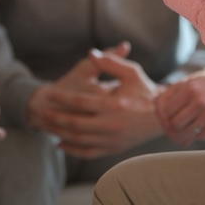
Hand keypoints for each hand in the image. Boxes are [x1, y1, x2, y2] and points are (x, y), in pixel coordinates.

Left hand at [31, 47, 162, 158]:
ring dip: (60, 133)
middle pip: (76, 123)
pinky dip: (73, 150)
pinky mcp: (114, 149)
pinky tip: (60, 143)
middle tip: (40, 112)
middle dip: (55, 118)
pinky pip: (88, 153)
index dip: (62, 97)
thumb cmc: (146, 90)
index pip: (81, 102)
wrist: (164, 117)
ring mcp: (113, 140)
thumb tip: (92, 52)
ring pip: (79, 140)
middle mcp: (112, 125)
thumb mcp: (131, 72)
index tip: (47, 93)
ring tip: (46, 125)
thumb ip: (110, 62)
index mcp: (115, 105)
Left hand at [155, 70, 204, 145]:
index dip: (164, 117)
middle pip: (175, 124)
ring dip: (185, 133)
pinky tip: (201, 127)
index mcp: (190, 87)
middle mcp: (200, 100)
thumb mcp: (192, 82)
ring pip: (186, 133)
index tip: (167, 119)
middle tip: (176, 127)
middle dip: (173, 127)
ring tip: (187, 128)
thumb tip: (154, 106)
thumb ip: (172, 93)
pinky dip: (198, 135)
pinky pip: (200, 137)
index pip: (166, 111)